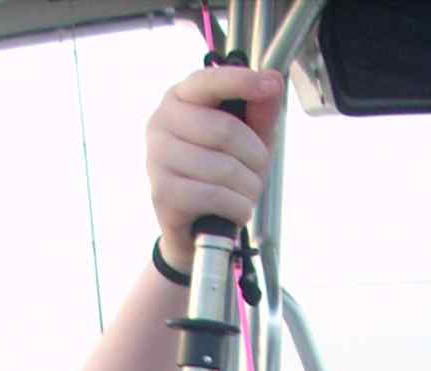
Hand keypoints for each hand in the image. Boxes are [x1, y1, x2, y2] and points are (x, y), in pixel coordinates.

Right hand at [146, 64, 283, 270]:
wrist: (195, 230)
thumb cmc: (220, 176)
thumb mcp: (247, 139)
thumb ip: (259, 111)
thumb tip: (273, 81)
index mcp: (179, 99)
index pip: (210, 81)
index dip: (242, 81)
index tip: (271, 85)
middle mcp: (161, 123)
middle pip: (225, 130)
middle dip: (255, 157)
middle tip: (259, 173)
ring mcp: (156, 159)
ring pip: (223, 168)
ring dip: (249, 188)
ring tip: (246, 196)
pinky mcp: (162, 193)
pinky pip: (214, 196)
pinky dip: (237, 208)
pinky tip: (237, 211)